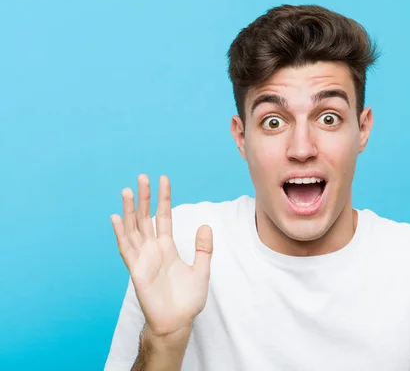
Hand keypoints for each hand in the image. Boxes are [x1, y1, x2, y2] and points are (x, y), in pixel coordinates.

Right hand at [110, 174, 212, 336]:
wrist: (177, 322)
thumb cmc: (187, 300)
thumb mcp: (202, 270)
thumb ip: (203, 249)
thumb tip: (205, 226)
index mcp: (167, 247)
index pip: (164, 216)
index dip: (163, 199)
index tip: (163, 180)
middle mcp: (152, 249)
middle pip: (145, 217)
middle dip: (144, 198)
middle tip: (142, 176)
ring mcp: (142, 258)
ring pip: (133, 228)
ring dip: (129, 210)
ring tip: (127, 190)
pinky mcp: (135, 270)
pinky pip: (126, 248)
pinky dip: (120, 232)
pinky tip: (116, 217)